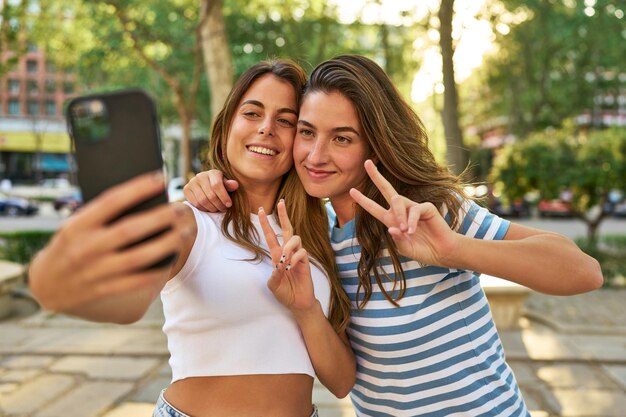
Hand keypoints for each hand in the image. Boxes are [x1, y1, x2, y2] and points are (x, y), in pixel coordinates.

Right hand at [29, 172, 191, 313]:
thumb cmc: (69, 246)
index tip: (160, 178)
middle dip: (161, 217)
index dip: (138, 188)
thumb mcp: (74, 226)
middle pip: (131, 229)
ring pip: (140, 256)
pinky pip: (137, 280)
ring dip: (167, 243)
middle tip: (180, 208)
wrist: (45, 285)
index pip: (111, 201)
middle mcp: (86, 248)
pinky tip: (173, 257)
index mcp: (78, 226)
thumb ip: (100, 215)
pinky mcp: (105, 289)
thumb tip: (142, 199)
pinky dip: (158, 269)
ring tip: (185, 231)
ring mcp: (96, 271)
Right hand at [184, 170, 238, 211]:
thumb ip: (230, 186)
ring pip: (202, 200)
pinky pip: (195, 203)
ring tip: (217, 209)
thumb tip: (235, 185)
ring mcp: (192, 182)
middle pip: (210, 195)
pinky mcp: (186, 189)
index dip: (223, 196)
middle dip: (219, 204)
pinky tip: (209, 208)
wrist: (206, 187)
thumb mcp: (227, 186)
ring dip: (211, 208)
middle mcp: (201, 175)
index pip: (217, 185)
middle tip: (223, 209)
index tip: (229, 205)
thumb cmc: (220, 187)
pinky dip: (203, 208)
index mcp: (213, 173)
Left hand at [258, 200, 317, 313]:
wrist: (298, 303)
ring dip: (288, 247)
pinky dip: (295, 258)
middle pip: (287, 229)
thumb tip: (280, 264)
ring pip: (295, 238)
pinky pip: (302, 252)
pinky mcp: (306, 262)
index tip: (261, 210)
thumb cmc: (285, 293)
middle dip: (283, 215)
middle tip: (281, 202)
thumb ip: (274, 275)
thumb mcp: (273, 285)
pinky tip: (291, 267)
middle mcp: (287, 252)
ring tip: (284, 261)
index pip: (271, 235)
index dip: (266, 223)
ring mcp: (298, 256)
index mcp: (276, 255)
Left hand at [349, 160, 457, 266]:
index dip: (363, 200)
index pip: (374, 208)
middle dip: (376, 176)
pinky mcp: (426, 207)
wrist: (441, 252)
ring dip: (400, 216)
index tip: (351, 190)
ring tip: (406, 232)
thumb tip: (391, 228)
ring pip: (398, 202)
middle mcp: (401, 210)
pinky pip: (415, 210)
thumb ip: (397, 240)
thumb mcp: (405, 248)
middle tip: (366, 162)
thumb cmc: (422, 250)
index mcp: (391, 220)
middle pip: (386, 188)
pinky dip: (411, 221)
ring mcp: (413, 207)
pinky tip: (412, 231)